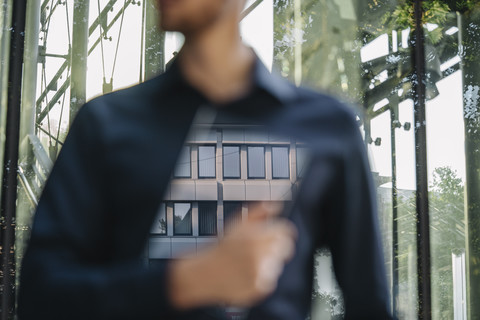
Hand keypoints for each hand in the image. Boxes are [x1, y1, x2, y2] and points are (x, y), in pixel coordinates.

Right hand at [168, 202, 296, 308]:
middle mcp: (259, 254)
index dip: (282, 232)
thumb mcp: (237, 224)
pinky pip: (271, 279)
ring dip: (268, 262)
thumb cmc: (221, 248)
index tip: (278, 235)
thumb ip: (259, 212)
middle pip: (286, 248)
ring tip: (249, 262)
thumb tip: (276, 205)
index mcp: (255, 236)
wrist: (205, 274)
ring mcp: (260, 272)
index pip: (285, 231)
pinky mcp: (259, 287)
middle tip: (260, 249)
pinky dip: (262, 277)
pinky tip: (247, 273)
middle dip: (276, 246)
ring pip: (278, 264)